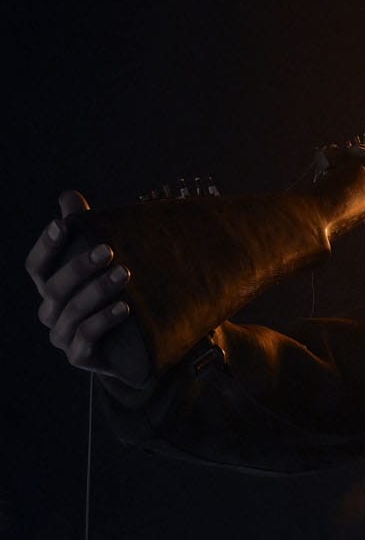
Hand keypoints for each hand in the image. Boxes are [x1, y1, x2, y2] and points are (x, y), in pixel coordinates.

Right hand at [26, 190, 151, 387]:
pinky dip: (103, 321)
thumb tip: (68, 195)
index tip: (64, 224)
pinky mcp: (80, 357)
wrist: (138, 343)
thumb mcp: (105, 261)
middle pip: (55, 288)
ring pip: (72, 311)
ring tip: (125, 274)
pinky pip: (85, 339)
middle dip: (80, 267)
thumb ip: (86, 229)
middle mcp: (51, 311)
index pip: (38, 266)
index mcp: (51, 287)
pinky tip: (125, 308)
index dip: (47, 245)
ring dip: (98, 291)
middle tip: (107, 250)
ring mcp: (63, 336)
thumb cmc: (115, 293)